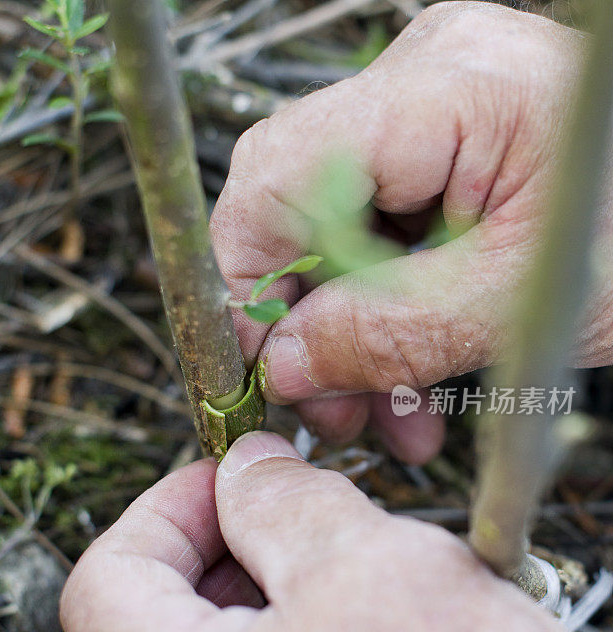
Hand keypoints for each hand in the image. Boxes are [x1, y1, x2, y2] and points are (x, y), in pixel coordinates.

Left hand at [61, 432, 612, 631]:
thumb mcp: (371, 570)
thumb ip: (281, 501)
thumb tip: (245, 468)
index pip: (106, 578)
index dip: (165, 507)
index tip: (224, 479)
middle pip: (148, 621)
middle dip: (214, 546)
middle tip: (280, 511)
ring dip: (256, 595)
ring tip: (336, 571)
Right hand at [210, 2, 612, 462]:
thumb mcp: (517, 309)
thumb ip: (387, 335)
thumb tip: (282, 366)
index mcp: (446, 91)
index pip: (271, 179)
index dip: (250, 284)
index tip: (267, 371)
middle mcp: (423, 79)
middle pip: (294, 210)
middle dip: (307, 326)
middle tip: (333, 412)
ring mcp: (433, 108)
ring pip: (333, 234)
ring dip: (351, 334)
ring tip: (387, 415)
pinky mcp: (446, 144)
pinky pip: (378, 233)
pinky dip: (387, 310)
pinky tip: (412, 377)